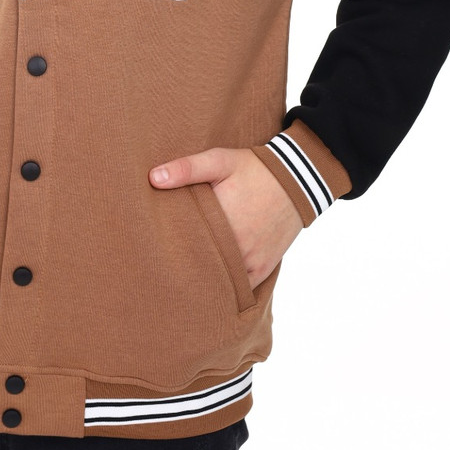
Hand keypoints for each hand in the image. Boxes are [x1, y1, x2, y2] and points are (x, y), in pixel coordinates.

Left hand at [149, 147, 302, 288]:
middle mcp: (237, 247)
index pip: (185, 244)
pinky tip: (212, 283)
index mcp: (222, 222)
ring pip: (220, 280)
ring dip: (206, 277)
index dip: (169, 246)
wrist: (297, 180)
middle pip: (201, 265)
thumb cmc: (253, 168)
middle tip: (164, 264)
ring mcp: (251, 261)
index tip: (155, 246)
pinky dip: (227, 286)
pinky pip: (240, 288)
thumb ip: (186, 169)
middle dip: (185, 264)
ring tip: (186, 274)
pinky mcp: (263, 269)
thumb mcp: (219, 160)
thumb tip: (153, 178)